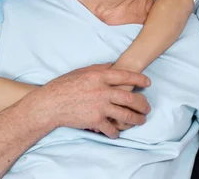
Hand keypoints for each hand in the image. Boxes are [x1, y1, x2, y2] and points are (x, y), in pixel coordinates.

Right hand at [32, 63, 150, 138]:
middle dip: (142, 104)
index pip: (126, 76)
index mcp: (100, 77)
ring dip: (136, 119)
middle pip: (130, 98)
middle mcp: (102, 91)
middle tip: (147, 108)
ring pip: (125, 114)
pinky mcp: (94, 120)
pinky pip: (111, 128)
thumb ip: (98, 68)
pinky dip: (116, 132)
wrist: (49, 104)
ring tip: (141, 121)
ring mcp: (99, 107)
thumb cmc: (63, 85)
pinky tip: (118, 133)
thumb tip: (112, 65)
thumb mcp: (81, 71)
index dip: (139, 79)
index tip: (148, 83)